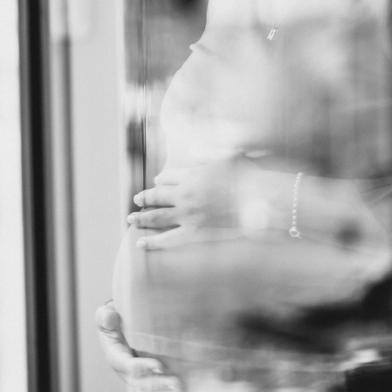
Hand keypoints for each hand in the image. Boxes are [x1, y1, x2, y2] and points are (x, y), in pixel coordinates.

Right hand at [95, 301, 183, 391]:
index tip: (160, 366)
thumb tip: (110, 317)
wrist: (121, 326)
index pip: (128, 366)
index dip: (143, 368)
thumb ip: (105, 316)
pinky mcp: (146, 381)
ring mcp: (135, 379)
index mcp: (115, 357)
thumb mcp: (106, 314)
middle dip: (158, 385)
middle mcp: (125, 372)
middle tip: (176, 383)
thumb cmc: (115, 319)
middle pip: (140, 384)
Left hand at [127, 159, 286, 249]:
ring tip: (131, 219)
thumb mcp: (227, 155)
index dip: (162, 180)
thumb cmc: (248, 176)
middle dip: (145, 198)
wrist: (260, 199)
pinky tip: (141, 244)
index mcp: (191, 175)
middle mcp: (185, 194)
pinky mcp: (194, 233)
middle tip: (136, 200)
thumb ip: (207, 151)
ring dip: (142, 217)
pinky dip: (153, 242)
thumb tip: (193, 148)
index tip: (158, 182)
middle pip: (157, 196)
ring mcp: (188, 214)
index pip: (168, 177)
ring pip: (157, 216)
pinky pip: (168, 239)